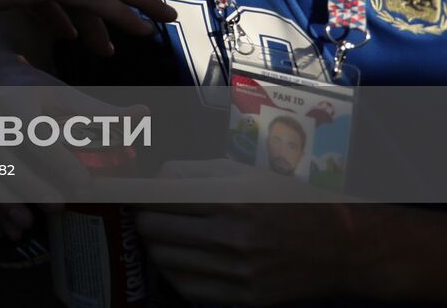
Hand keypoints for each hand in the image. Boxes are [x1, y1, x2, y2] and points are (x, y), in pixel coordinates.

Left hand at [135, 180, 356, 305]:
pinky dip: (175, 272)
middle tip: (148, 211)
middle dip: (143, 217)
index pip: (159, 195)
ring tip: (167, 233)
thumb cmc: (292, 200)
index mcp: (233, 198)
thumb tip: (152, 179)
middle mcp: (234, 237)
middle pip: (152, 228)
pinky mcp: (244, 298)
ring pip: (163, 259)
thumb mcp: (248, 172)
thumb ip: (194, 172)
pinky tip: (185, 257)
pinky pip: (186, 287)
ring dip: (157, 245)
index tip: (121, 190)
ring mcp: (239, 272)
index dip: (135, 192)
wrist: (345, 247)